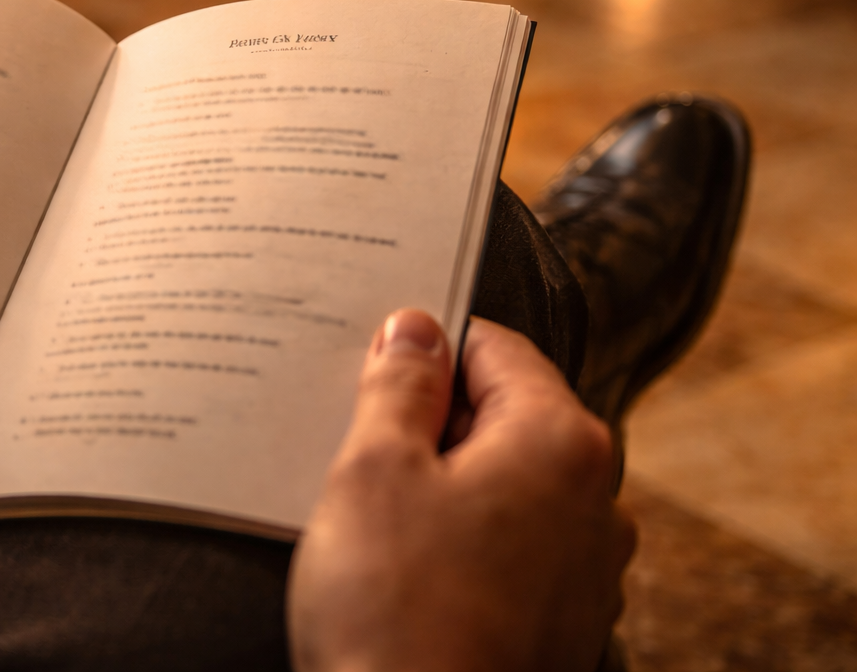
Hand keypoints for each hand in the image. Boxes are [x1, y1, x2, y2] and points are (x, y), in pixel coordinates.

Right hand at [287, 310, 635, 671]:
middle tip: (357, 446)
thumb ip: (399, 386)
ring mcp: (586, 572)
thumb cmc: (396, 611)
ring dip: (443, 487)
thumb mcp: (374, 470)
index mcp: (561, 442)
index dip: (425, 348)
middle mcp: (597, 502)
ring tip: (374, 517)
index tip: (371, 366)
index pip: (494, 349)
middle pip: (505, 418)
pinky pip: (510, 550)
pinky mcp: (562, 625)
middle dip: (431, 423)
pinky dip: (461, 544)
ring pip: (504, 487)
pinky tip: (404, 571)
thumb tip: (415, 330)